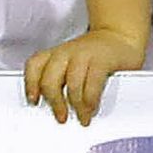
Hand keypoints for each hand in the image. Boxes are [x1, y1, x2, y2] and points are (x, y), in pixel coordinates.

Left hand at [26, 22, 149, 124]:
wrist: (122, 36)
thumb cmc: (97, 54)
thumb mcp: (73, 63)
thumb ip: (61, 80)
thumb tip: (56, 108)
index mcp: (56, 53)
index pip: (34, 66)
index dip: (30, 85)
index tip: (33, 102)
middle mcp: (66, 52)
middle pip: (49, 79)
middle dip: (54, 102)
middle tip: (61, 117)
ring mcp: (84, 54)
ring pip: (71, 83)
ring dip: (75, 105)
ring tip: (82, 116)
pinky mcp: (102, 59)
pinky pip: (92, 83)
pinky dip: (90, 100)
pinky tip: (92, 107)